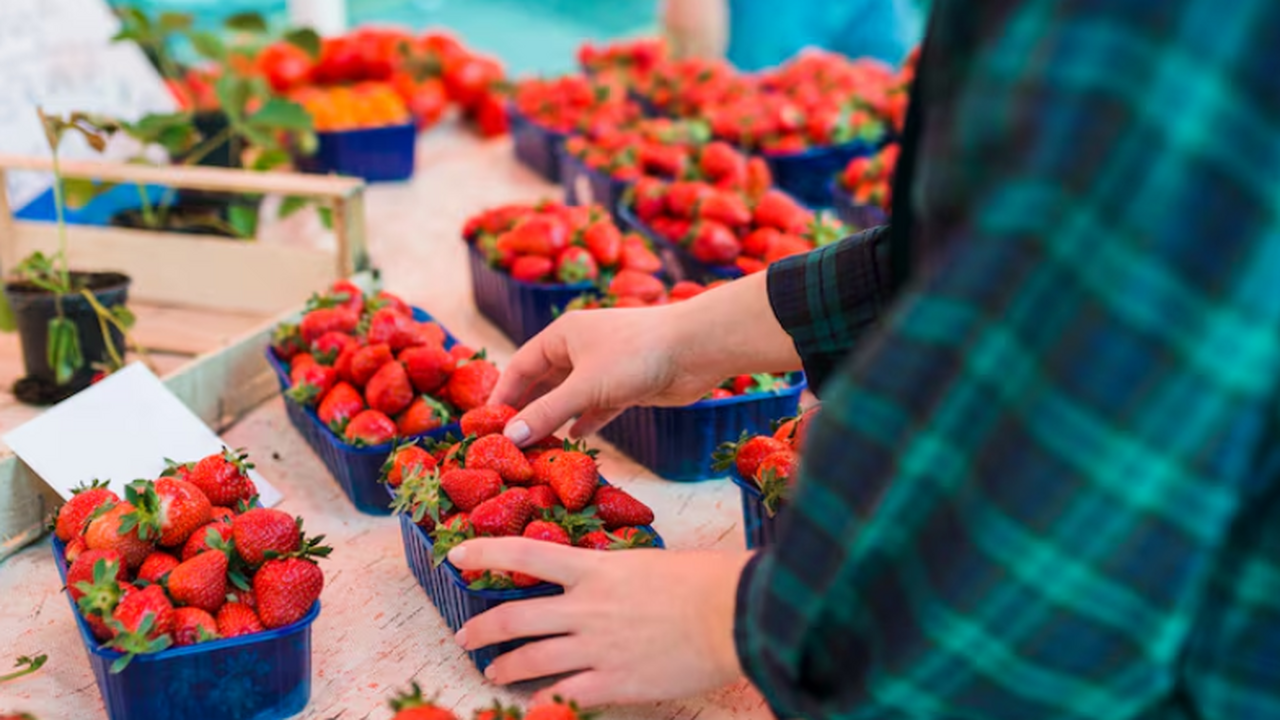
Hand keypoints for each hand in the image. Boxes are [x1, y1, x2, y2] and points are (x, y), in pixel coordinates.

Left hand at [450, 538, 752, 706]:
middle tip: (465, 637)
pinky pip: (564, 694)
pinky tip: (532, 705)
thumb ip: (616, 573)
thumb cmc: (706, 579)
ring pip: (529, 659)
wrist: (734, 614)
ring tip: (492, 673)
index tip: (456, 556)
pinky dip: (542, 701)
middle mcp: (586, 606)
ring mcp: (597, 646)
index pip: (525, 554)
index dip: (485, 552)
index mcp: (595, 568)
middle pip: (514, 617)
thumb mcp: (650, 562)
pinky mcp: (615, 681)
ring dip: (503, 667)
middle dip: (481, 629)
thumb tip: (604, 580)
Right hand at [493, 305, 727, 443]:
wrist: (696, 349)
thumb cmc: (636, 355)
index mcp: (563, 335)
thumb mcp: (585, 386)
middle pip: (543, 383)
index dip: (502, 395)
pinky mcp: (626, 386)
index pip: (520, 367)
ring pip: (570, 398)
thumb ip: (547, 412)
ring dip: (555, 422)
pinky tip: (575, 441)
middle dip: (528, 412)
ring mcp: (604, 368)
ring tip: (536, 450)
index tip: (486, 425)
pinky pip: (596, 407)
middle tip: (508, 445)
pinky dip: (585, 423)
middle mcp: (580, 349)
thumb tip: (510, 437)